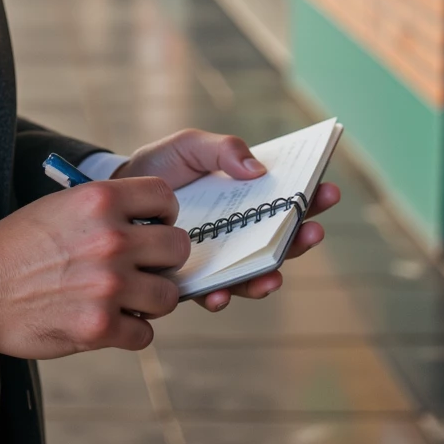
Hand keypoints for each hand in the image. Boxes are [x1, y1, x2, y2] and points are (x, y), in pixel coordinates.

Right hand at [0, 176, 190, 357]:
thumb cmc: (18, 244)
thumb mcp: (61, 205)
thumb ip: (106, 210)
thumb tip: (149, 224)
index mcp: (100, 200)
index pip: (165, 196)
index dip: (165, 213)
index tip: (153, 225)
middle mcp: (111, 239)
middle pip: (177, 248)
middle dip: (164, 259)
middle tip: (144, 266)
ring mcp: (108, 286)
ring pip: (168, 295)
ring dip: (151, 299)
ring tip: (126, 297)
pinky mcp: (100, 327)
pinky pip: (144, 333)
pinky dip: (130, 331)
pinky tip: (108, 321)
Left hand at [112, 129, 339, 311]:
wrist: (115, 195)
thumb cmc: (158, 168)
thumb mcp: (189, 146)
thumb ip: (222, 150)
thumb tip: (258, 169)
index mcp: (244, 197)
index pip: (286, 200)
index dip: (311, 198)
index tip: (328, 190)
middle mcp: (238, 232)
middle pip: (280, 240)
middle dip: (301, 238)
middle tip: (314, 231)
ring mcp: (217, 258)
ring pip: (252, 273)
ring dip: (267, 276)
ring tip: (273, 274)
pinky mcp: (191, 280)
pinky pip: (211, 294)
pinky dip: (219, 296)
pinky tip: (219, 295)